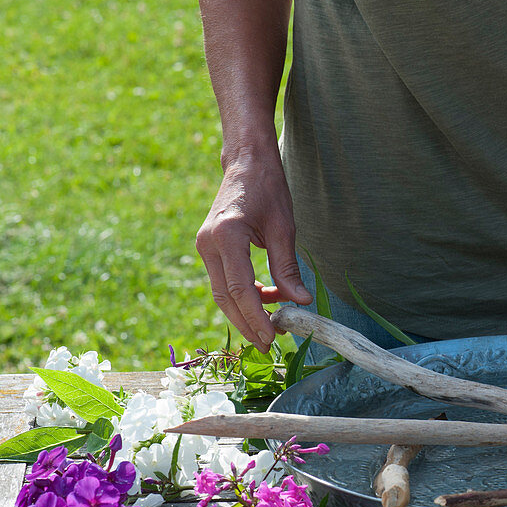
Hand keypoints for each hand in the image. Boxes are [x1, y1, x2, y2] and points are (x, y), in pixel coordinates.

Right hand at [195, 144, 312, 351]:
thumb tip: (302, 302)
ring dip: (245, 312)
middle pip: (224, 297)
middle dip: (247, 322)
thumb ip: (288, 268)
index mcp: (226, 236)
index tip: (271, 336)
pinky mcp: (208, 248)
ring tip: (271, 327)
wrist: (246, 163)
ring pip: (221, 292)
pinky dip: (243, 294)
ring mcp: (204, 246)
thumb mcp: (285, 228)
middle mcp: (208, 243)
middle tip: (269, 344)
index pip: (239, 289)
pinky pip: (223, 280)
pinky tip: (266, 298)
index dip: (255, 317)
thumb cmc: (269, 189)